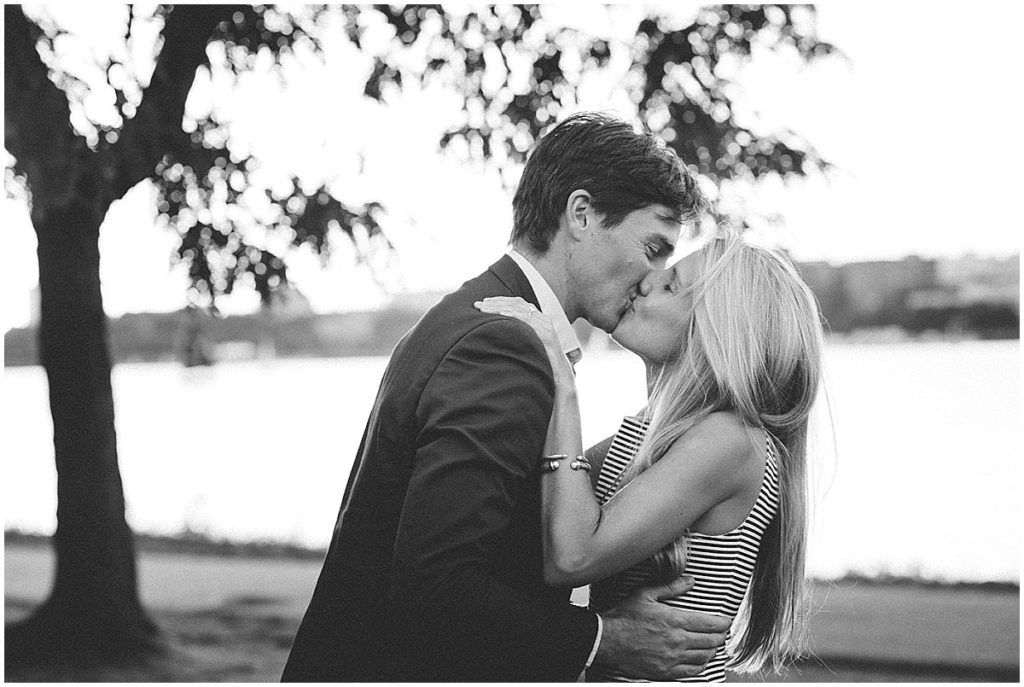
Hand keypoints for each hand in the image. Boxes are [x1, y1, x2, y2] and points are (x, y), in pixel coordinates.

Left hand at [474, 297, 572, 381]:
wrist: (559, 379)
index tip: (482, 304)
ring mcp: (546, 325)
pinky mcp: (547, 333)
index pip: (517, 304)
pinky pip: (529, 320)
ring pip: (521, 308)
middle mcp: (542, 319)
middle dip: (495, 302)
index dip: (499, 301)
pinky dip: (515, 315)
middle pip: (517, 303)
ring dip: (500, 307)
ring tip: (485, 308)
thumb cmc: (540, 365)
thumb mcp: (526, 347)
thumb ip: (516, 337)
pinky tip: (502, 314)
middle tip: (477, 305)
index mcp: (537, 320)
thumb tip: (495, 335)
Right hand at [593, 576, 730, 680]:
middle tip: (723, 632)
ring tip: (714, 645)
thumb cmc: (624, 617)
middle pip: (711, 641)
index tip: (727, 621)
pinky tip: (701, 660)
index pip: (709, 623)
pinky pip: (692, 671)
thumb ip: (671, 588)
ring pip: (704, 657)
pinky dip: (701, 665)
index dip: (723, 623)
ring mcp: (672, 659)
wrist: (607, 641)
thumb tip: (690, 581)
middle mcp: (677, 641)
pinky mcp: (665, 672)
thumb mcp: (645, 594)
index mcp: (674, 620)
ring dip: (713, 650)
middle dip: (721, 636)